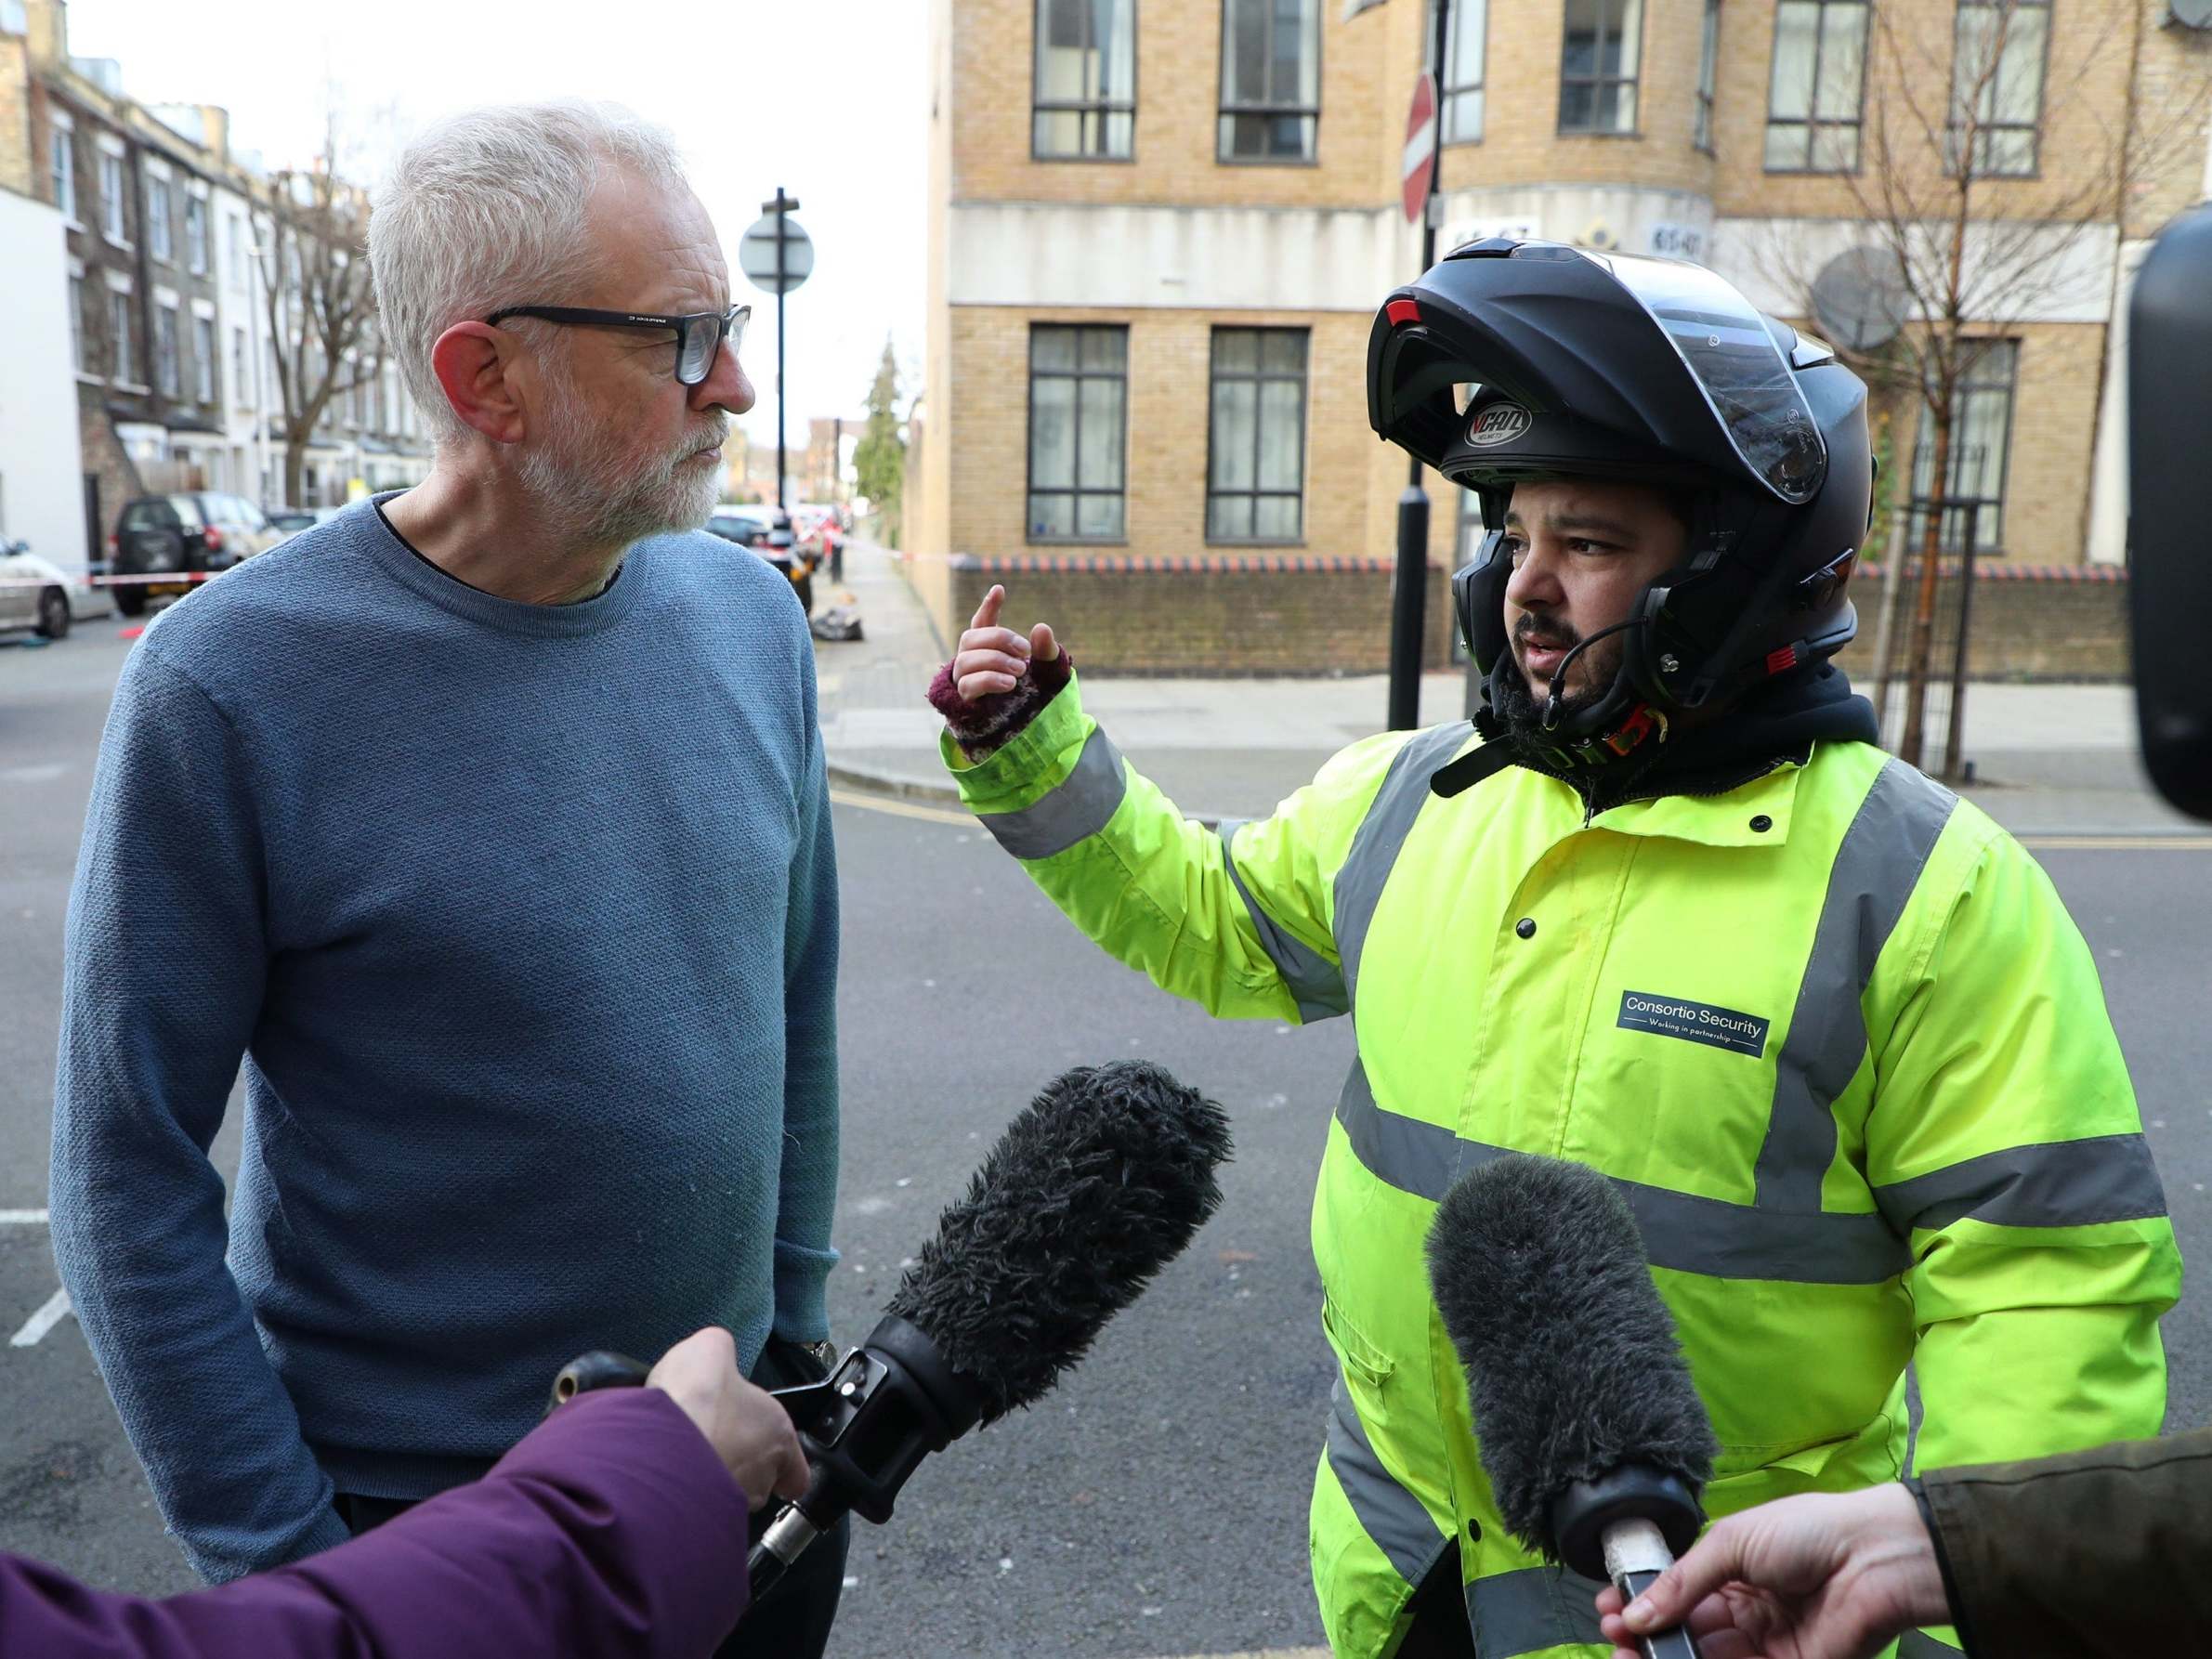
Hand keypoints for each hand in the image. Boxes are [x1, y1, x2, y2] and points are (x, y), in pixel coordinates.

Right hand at [647, 1327, 810, 1511]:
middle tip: (713, 1445)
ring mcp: (732, 1503)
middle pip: (759, 1483)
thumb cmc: (695, 1398)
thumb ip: (721, 1352)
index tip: (769, 1458)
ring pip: (729, 1501)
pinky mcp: (701, 1518)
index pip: (798, 1472)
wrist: (656, 1441)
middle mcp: (762, 1476)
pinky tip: (668, 1480)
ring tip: (686, 1463)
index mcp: (778, 1434)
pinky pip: (699, 1512)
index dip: (784, 1466)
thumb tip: (716, 1351)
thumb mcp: (711, 1348)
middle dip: (738, 1467)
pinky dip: (686, 1501)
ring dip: (711, 1484)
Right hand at [953, 585, 1059, 702]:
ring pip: (966, 661)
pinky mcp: (964, 702)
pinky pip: (967, 685)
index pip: (982, 622)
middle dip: (998, 639)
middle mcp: (971, 662)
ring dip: (995, 660)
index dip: (988, 607)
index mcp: (988, 649)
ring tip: (1020, 670)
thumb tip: (1042, 628)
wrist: (1028, 730)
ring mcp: (964, 680)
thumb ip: (1045, 651)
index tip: (1000, 590)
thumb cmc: (1032, 696)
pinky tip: (1009, 683)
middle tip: (1025, 651)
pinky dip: (989, 680)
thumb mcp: (1045, 671)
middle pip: (970, 638)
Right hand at [1593, 1484, 1949, 1658]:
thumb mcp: (1732, 1542)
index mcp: (1733, 1571)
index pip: (1679, 1592)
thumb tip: (1636, 1612)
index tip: (1611, 1608)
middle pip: (1686, 1631)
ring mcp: (1765, 1645)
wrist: (1873, 1560)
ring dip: (1665, 1656)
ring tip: (1627, 1652)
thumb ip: (1684, 1580)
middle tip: (1613, 1635)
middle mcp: (1745, 1611)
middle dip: (1647, 1634)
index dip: (1645, 1602)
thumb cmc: (1807, 1533)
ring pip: (1705, 1658)